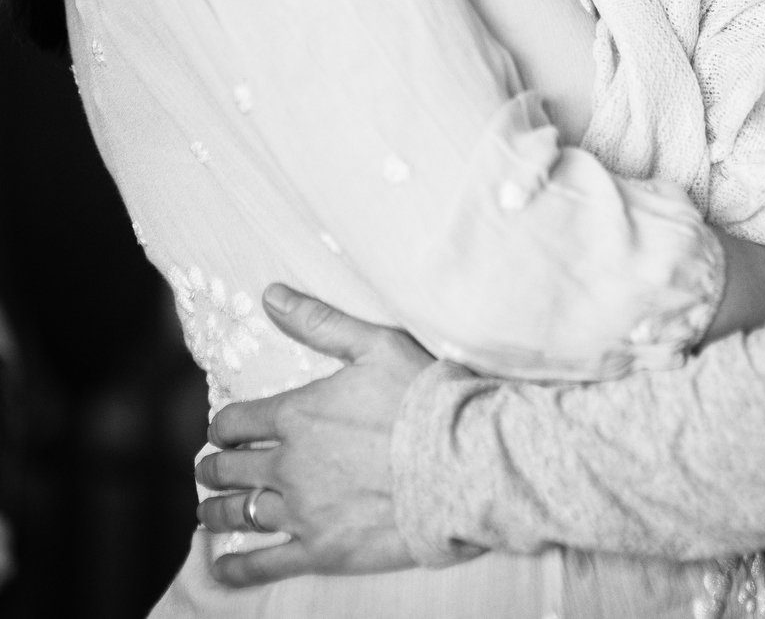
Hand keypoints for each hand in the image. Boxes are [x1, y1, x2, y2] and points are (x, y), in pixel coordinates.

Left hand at [196, 286, 432, 585]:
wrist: (459, 461)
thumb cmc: (420, 397)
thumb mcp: (374, 344)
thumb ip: (319, 321)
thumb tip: (271, 294)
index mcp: (298, 414)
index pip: (237, 421)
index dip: (222, 426)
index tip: (220, 431)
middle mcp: (289, 464)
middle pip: (231, 468)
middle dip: (213, 467)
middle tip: (208, 470)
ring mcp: (303, 511)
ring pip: (241, 513)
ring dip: (217, 511)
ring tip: (208, 512)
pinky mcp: (322, 550)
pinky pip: (264, 562)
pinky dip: (236, 566)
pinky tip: (222, 566)